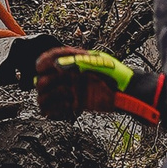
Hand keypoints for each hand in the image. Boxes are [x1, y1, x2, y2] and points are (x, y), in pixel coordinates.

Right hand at [33, 46, 163, 121]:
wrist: (127, 94)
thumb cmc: (117, 75)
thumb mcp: (96, 63)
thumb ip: (76, 62)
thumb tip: (57, 64)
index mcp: (74, 61)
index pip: (52, 57)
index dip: (43, 61)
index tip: (40, 67)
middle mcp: (70, 75)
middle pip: (44, 77)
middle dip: (46, 82)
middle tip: (56, 85)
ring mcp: (71, 89)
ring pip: (46, 94)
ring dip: (50, 97)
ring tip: (64, 97)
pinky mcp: (74, 103)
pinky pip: (55, 108)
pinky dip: (54, 110)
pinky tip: (64, 107)